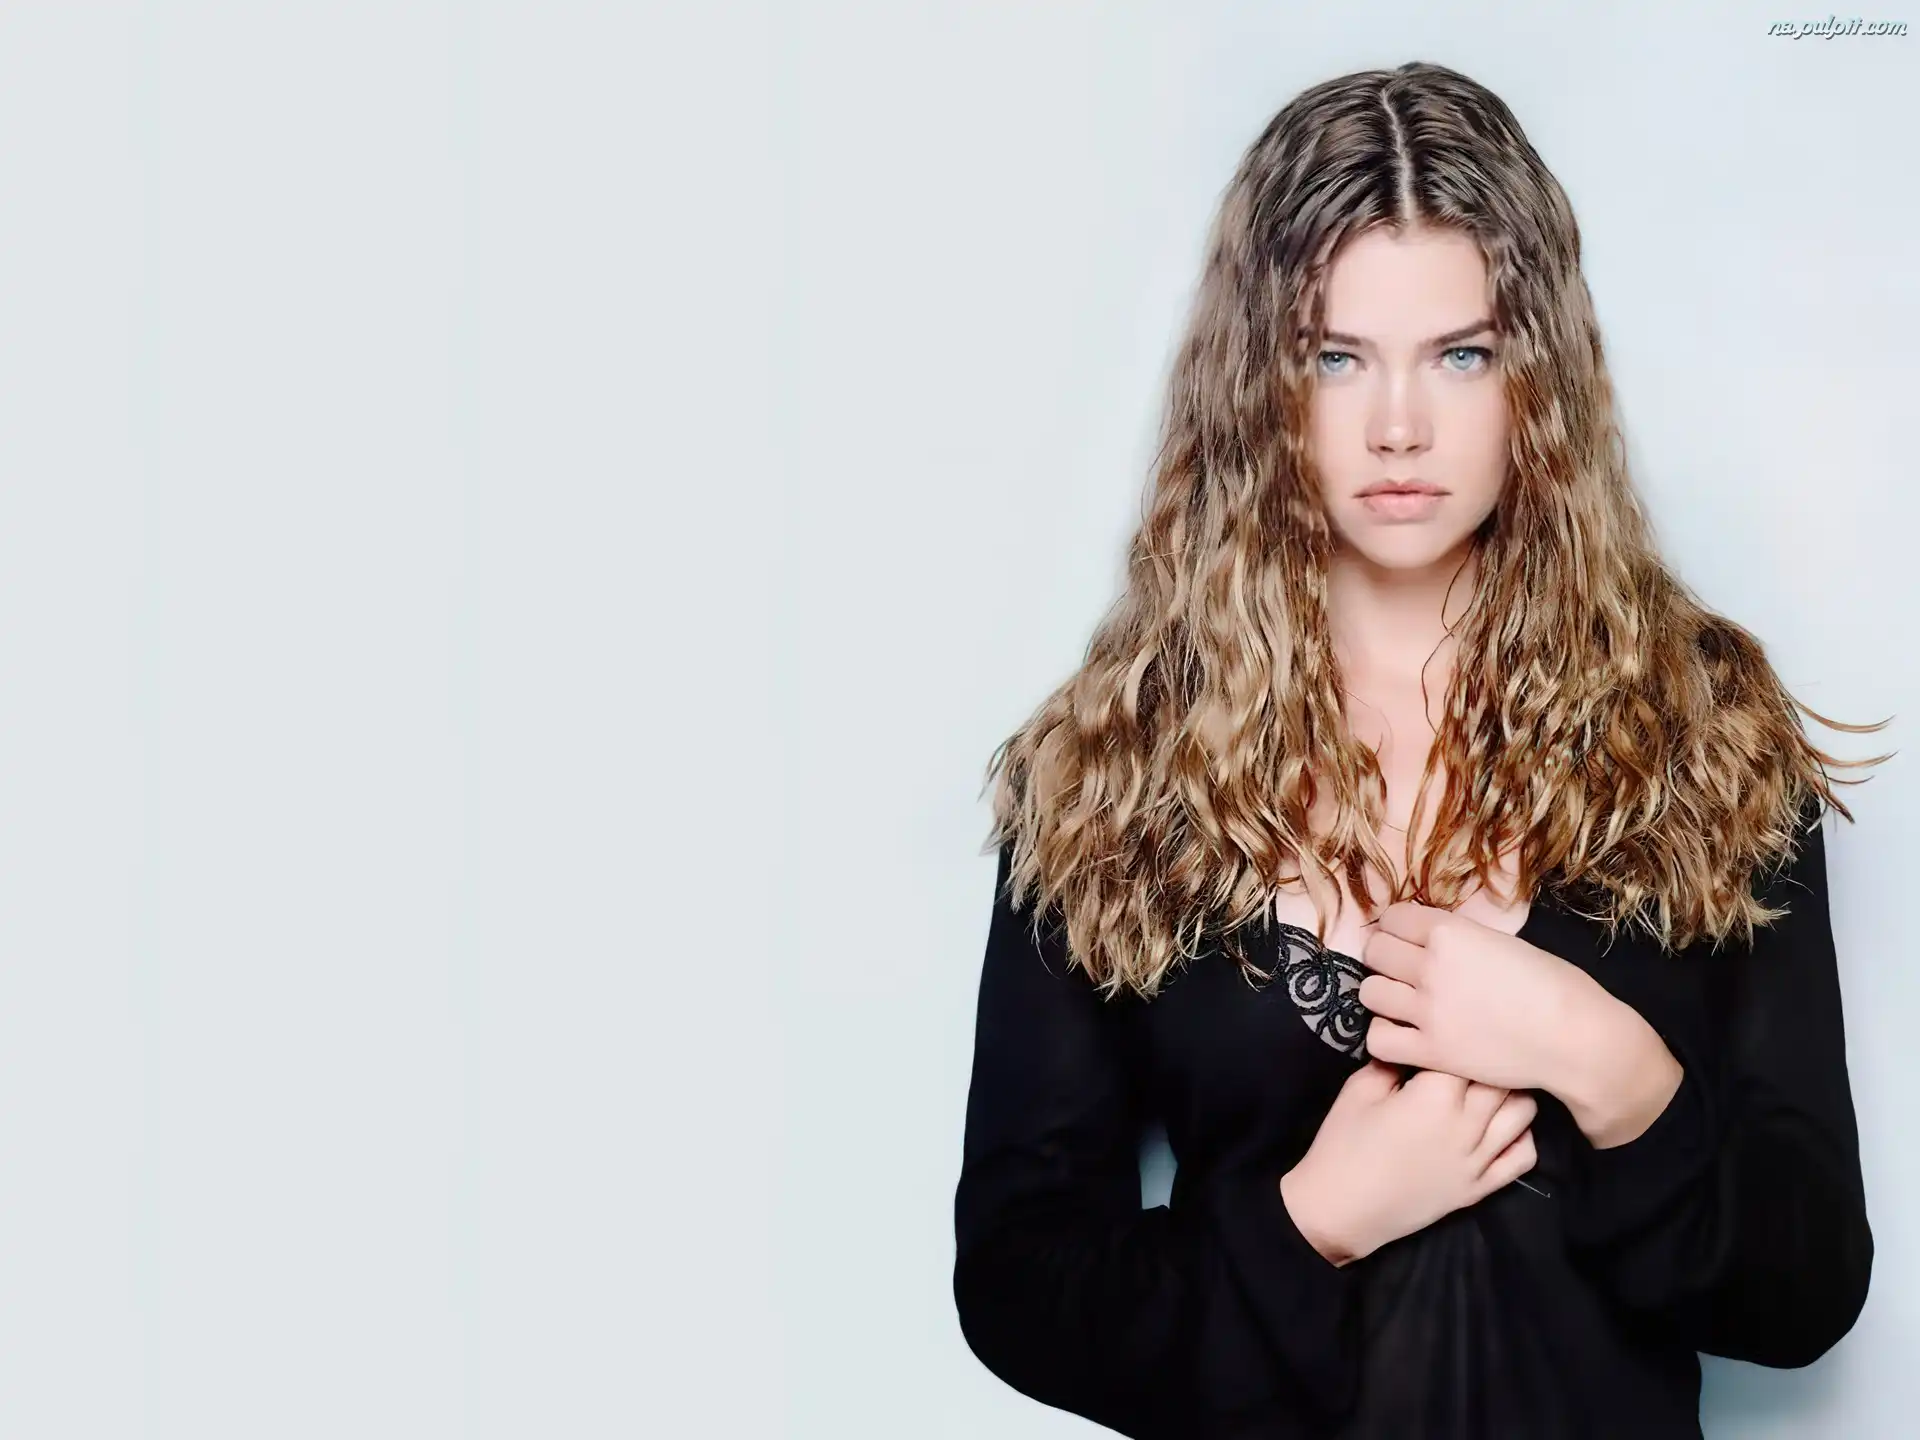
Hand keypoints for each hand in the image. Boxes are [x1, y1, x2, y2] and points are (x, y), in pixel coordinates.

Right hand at [1280, 1060, 1537, 1265]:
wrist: (1341, 1210)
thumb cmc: (1343, 1145)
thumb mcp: (1358, 1090)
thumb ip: (1391, 1061)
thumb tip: (1410, 1041)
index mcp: (1434, 1097)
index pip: (1465, 1052)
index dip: (1455, 1039)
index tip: (1441, 1036)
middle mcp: (1466, 1126)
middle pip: (1501, 1078)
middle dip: (1488, 1061)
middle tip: (1470, 1054)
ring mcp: (1478, 1160)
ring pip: (1522, 1113)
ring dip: (1511, 1093)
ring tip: (1489, 1084)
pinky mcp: (1480, 1187)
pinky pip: (1522, 1157)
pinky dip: (1521, 1136)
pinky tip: (1501, 1126)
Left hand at [1357, 902, 1609, 1093]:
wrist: (1575, 1037)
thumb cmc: (1553, 985)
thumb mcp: (1502, 942)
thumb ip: (1460, 939)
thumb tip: (1430, 940)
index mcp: (1450, 932)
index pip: (1392, 918)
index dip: (1397, 928)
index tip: (1406, 939)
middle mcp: (1431, 967)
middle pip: (1375, 952)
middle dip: (1386, 957)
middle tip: (1402, 970)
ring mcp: (1427, 1011)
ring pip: (1370, 993)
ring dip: (1383, 995)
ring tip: (1403, 1002)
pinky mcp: (1430, 1051)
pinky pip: (1378, 1040)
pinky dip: (1386, 1036)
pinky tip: (1405, 1034)